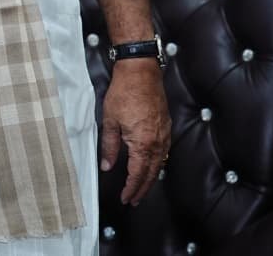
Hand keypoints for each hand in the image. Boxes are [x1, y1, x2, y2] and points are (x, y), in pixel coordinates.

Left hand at [99, 58, 170, 204]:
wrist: (141, 73)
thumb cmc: (124, 92)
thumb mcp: (110, 120)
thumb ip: (109, 145)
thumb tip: (106, 164)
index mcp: (143, 144)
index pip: (137, 174)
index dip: (131, 188)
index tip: (126, 198)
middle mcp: (157, 142)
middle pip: (151, 173)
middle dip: (142, 189)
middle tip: (134, 199)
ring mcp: (164, 134)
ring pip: (159, 164)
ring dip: (150, 177)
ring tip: (142, 187)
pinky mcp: (166, 126)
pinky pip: (164, 151)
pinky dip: (157, 163)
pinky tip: (151, 164)